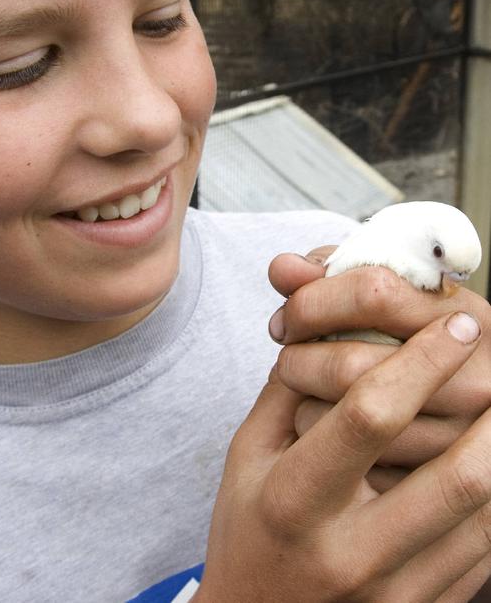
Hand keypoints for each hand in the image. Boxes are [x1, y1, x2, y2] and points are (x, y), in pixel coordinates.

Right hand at [195, 313, 490, 601]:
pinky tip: (487, 459)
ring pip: (484, 514)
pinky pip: (484, 553)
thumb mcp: (246, 456)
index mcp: (296, 499)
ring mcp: (394, 591)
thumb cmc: (247, 534)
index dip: (422, 362)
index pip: (370, 416)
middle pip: (455, 475)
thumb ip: (286, 392)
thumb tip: (329, 328)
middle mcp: (351, 550)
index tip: (456, 326)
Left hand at [268, 251, 490, 491]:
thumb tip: (282, 269)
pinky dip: (325, 444)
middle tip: (285, 357)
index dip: (313, 301)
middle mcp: (477, 379)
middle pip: (351, 365)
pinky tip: (325, 429)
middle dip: (297, 357)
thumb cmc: (401, 335)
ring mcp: (464, 438)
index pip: (373, 292)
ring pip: (346, 419)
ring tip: (304, 389)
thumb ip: (329, 275)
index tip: (289, 315)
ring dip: (305, 401)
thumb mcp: (378, 295)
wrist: (453, 403)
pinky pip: (353, 466)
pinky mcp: (439, 484)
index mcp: (464, 315)